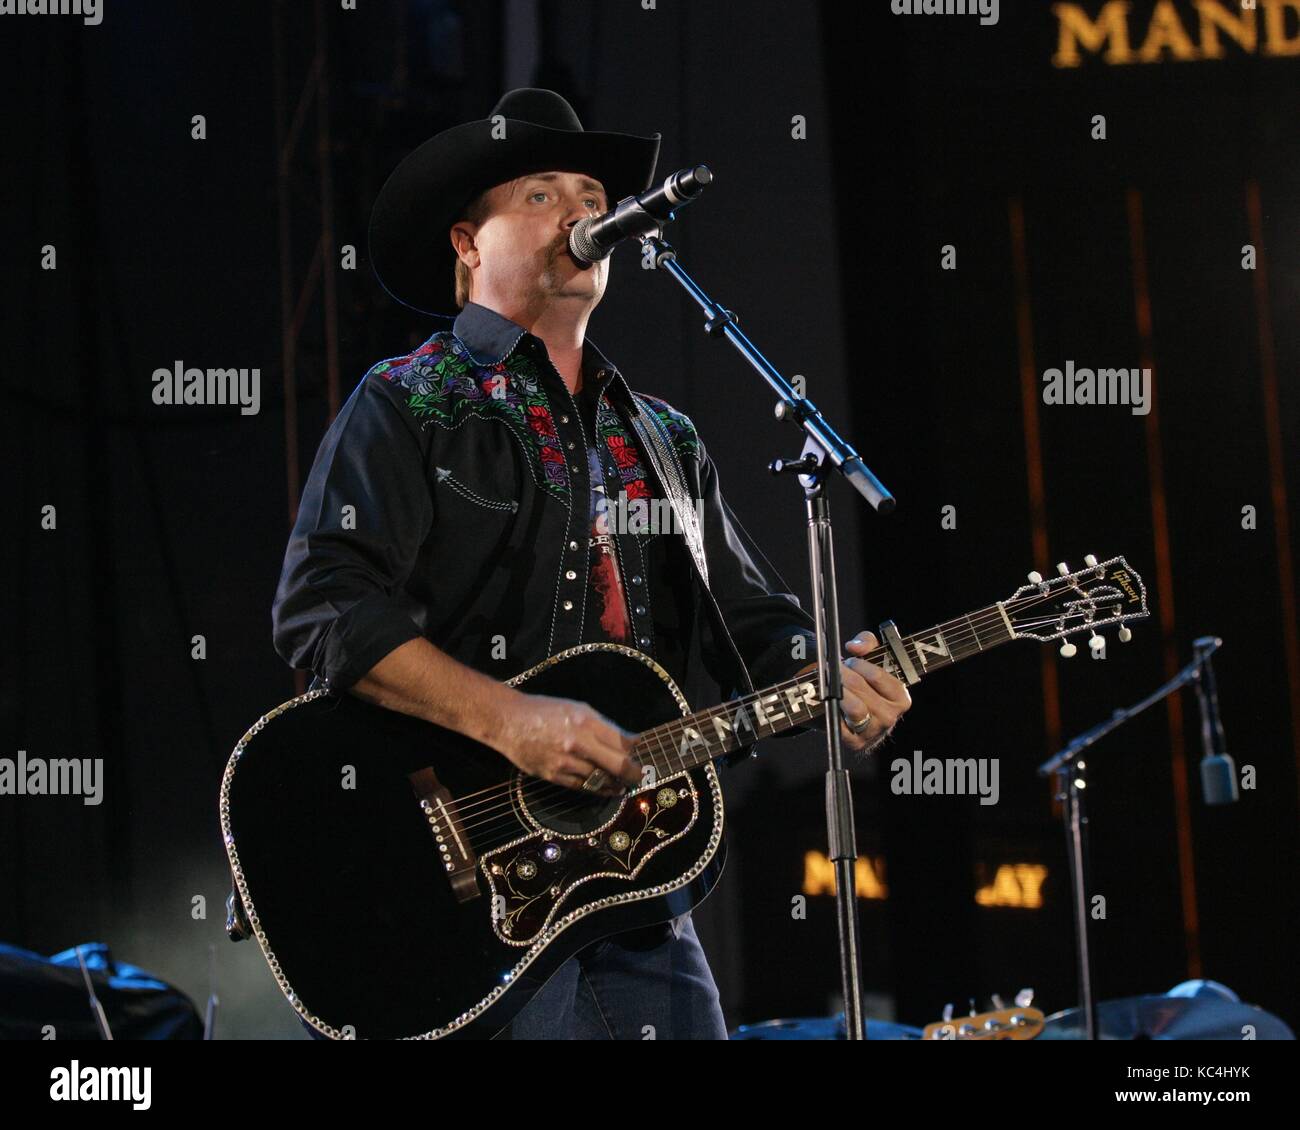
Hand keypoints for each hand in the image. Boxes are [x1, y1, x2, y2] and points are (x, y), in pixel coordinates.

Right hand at [492, 690, 642, 794]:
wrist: (509, 721)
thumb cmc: (545, 710)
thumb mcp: (577, 708)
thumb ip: (601, 725)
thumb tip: (626, 741)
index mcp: (586, 722)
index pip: (621, 742)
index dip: (636, 751)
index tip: (642, 753)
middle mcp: (578, 743)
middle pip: (617, 765)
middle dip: (633, 774)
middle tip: (640, 777)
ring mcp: (565, 762)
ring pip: (600, 780)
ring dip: (616, 785)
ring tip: (625, 785)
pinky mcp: (553, 776)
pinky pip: (582, 788)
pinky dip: (598, 790)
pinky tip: (607, 790)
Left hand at [798, 631, 911, 752]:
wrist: (851, 712)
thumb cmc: (864, 683)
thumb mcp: (871, 658)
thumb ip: (867, 642)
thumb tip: (854, 647)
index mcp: (901, 698)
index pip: (876, 675)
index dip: (858, 665)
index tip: (849, 661)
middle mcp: (890, 717)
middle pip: (861, 689)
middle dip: (844, 675)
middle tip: (834, 670)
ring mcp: (873, 732)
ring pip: (854, 708)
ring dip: (838, 691)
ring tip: (831, 684)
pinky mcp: (855, 743)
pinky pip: (841, 724)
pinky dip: (831, 710)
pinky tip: (829, 702)